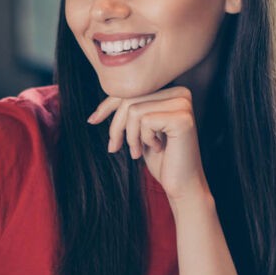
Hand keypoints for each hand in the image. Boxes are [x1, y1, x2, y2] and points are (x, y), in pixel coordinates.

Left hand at [88, 86, 210, 201]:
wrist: (182, 185)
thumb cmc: (161, 159)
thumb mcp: (140, 131)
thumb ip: (128, 112)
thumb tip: (98, 111)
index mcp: (172, 92)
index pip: (132, 90)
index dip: (108, 106)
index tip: (92, 120)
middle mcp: (181, 93)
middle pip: (131, 98)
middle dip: (117, 126)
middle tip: (116, 147)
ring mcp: (183, 104)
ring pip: (134, 110)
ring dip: (130, 136)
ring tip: (138, 151)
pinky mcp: (182, 118)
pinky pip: (145, 121)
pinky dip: (143, 139)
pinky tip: (157, 148)